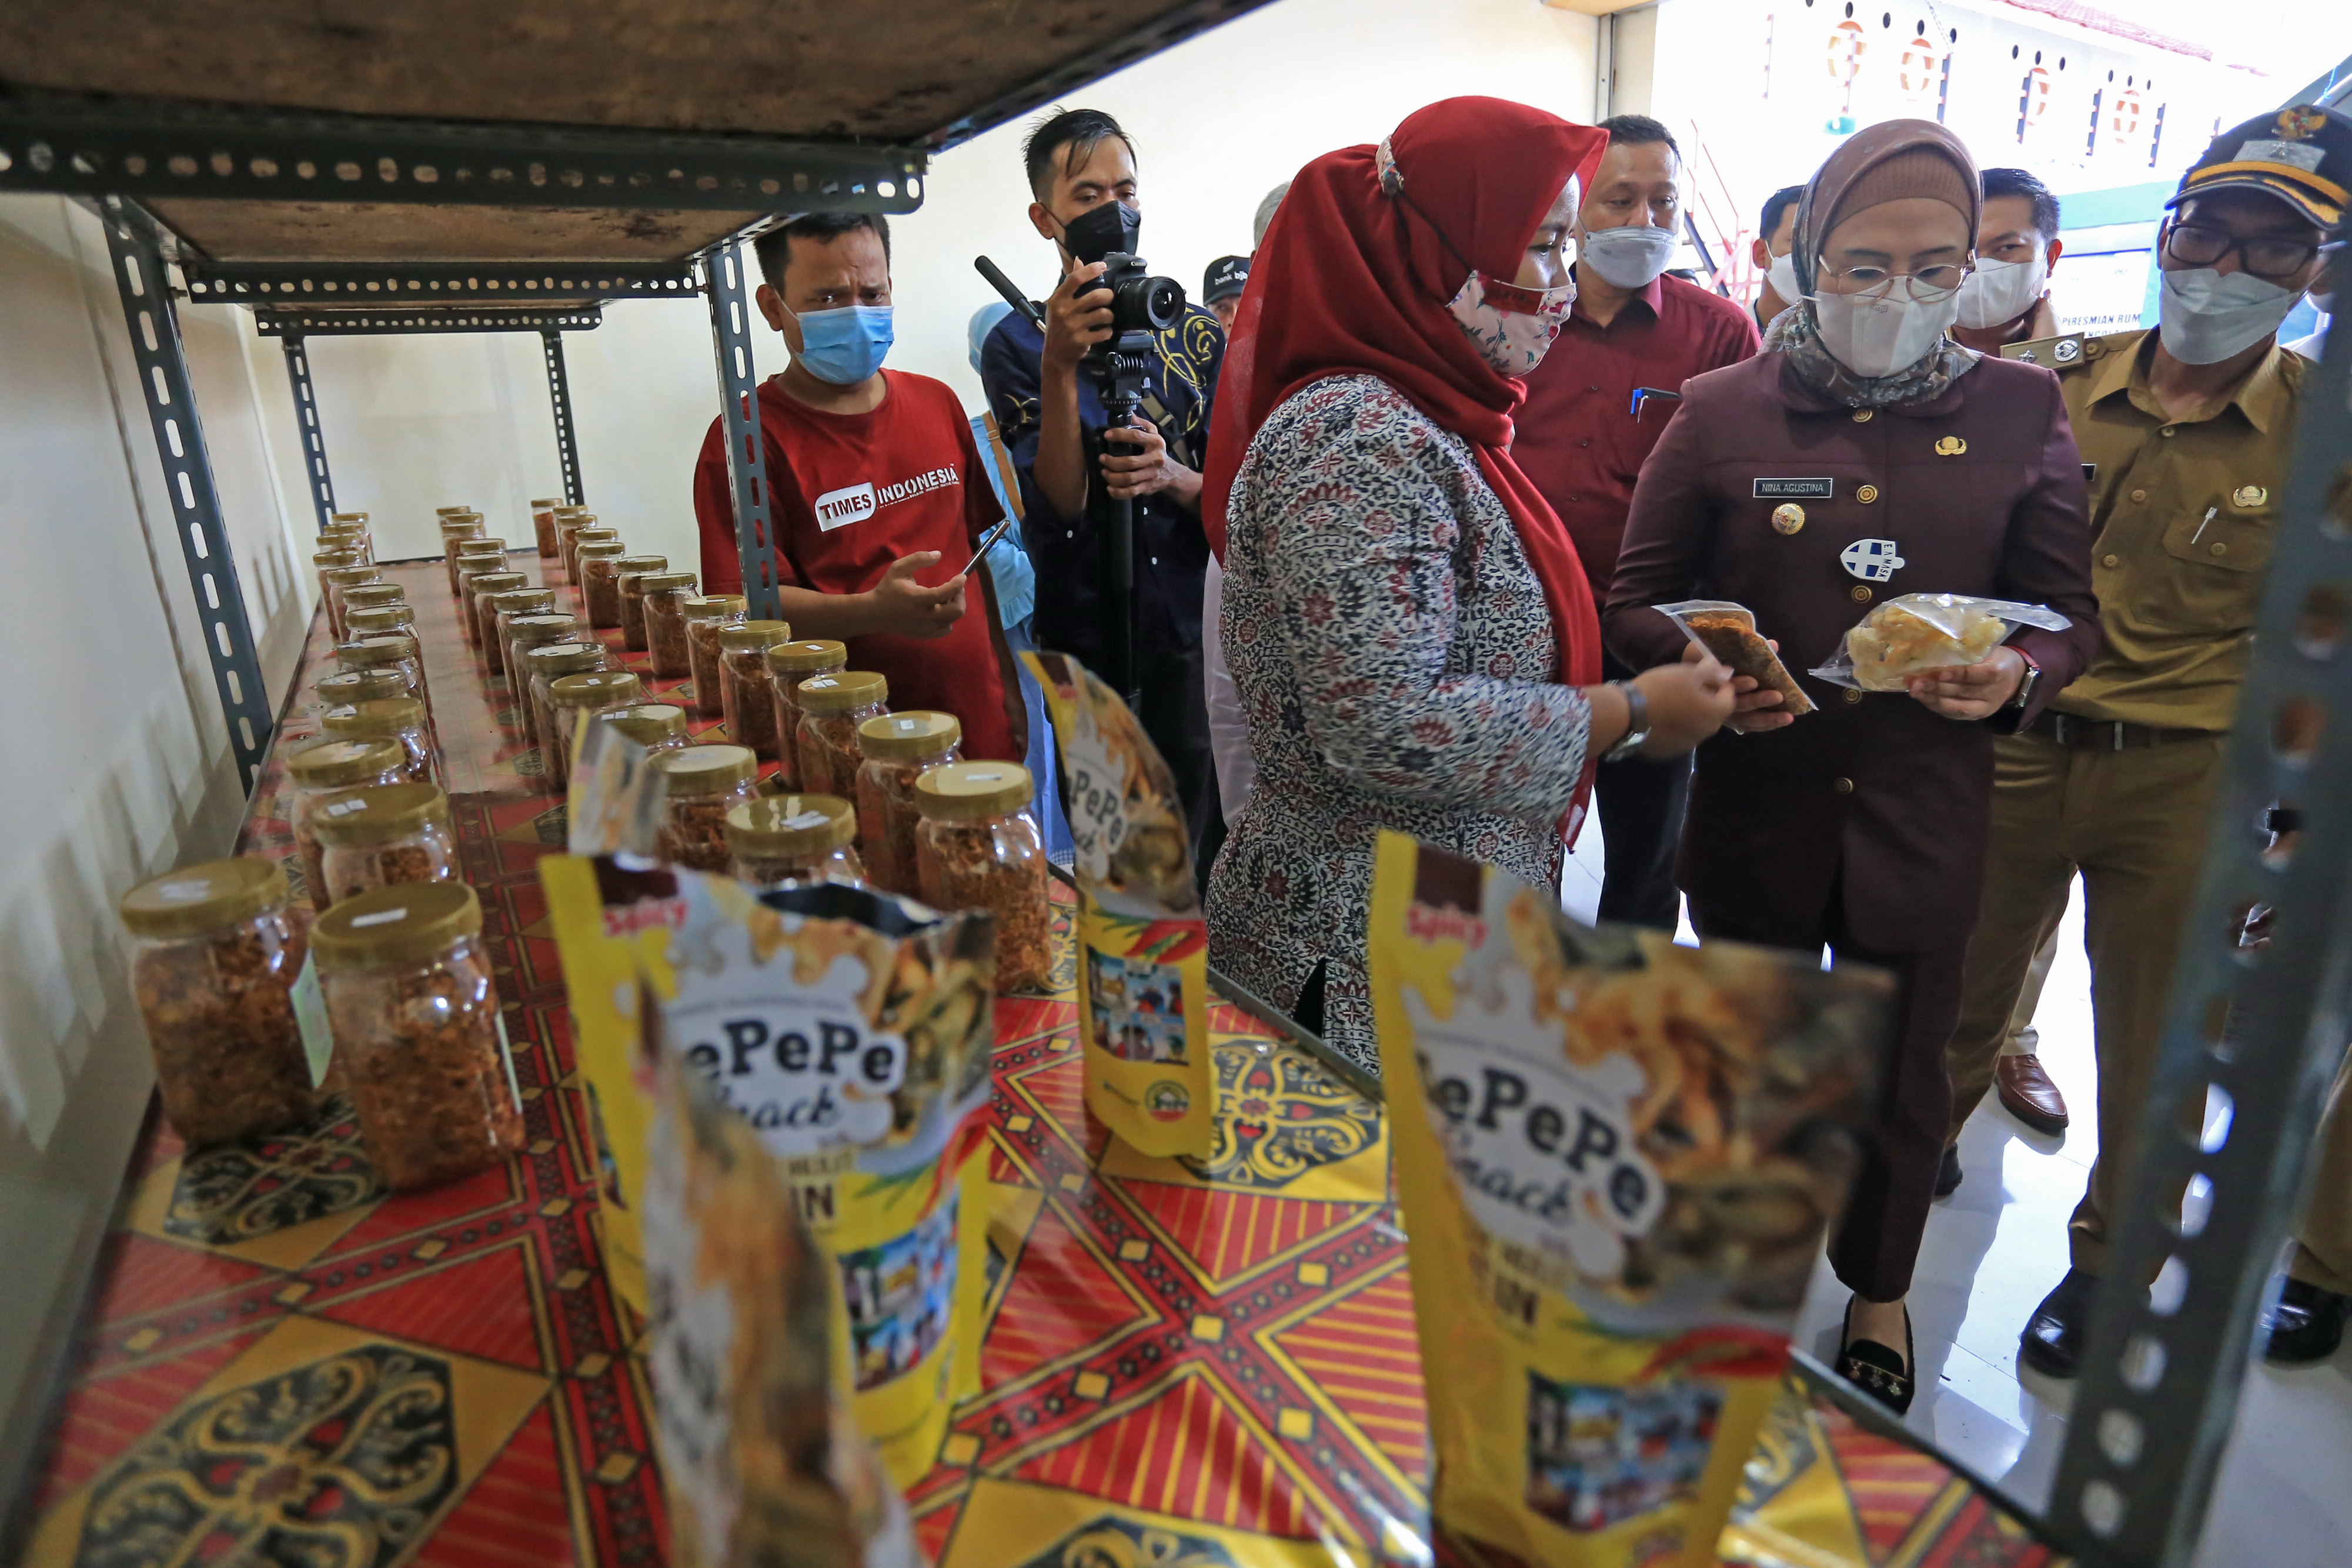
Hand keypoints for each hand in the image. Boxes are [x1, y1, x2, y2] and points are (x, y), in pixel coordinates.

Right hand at [866, 552, 966, 640]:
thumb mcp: (898, 568)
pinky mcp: (925, 635)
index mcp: (919, 599)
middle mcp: (925, 616)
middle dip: (960, 597)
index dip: (958, 583)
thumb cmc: (887, 589)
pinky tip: (939, 610)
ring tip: (944, 598)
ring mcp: (926, 628)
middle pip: (957, 610)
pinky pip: (946, 628)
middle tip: (954, 588)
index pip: (947, 593)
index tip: (961, 576)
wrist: (875, 613)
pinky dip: (947, 619)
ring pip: (953, 619)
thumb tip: (938, 554)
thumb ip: (918, 559)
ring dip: (953, 607)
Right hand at [1042, 256, 1112, 372]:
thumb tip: (1078, 261)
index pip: (1076, 279)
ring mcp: (1073, 327)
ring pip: (1104, 314)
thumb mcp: (1058, 304)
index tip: (1102, 266)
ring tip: (1106, 318)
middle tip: (1108, 299)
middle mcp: (1064, 312)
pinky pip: (1104, 331)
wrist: (1055, 356)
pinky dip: (1107, 331)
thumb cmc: (1058, 327)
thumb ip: (1070, 284)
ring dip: (1109, 316)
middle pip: (1097, 296)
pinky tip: (1102, 331)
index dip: (1091, 270)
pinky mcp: (1082, 340)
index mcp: (1058, 299)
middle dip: (1108, 296)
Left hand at [1100, 414, 1201, 504]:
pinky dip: (1118, 492)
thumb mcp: (1154, 434)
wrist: (1171, 473)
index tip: (1107, 435)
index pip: (1136, 436)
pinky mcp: (1148, 487)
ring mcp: (1151, 474)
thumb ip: (1142, 424)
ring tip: (1105, 472)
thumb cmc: (1157, 451)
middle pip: (1129, 462)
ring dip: (1112, 476)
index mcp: (1155, 442)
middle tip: (1102, 459)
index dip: (1119, 435)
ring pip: (1128, 478)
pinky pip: (1131, 492)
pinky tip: (1110, 488)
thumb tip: (1129, 414)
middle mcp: (1155, 458)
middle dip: (1112, 461)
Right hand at [1631, 655, 1735, 757]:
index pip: (1729, 698)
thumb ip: (1712, 672)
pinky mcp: (1671, 752)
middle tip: (1689, 688)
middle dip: (1707, 701)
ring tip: (1673, 702)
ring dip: (1691, 715)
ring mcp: (1688, 745)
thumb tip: (1729, 672)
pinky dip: (1676, 728)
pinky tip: (1661, 718)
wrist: (1627, 715)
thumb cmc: (1661, 688)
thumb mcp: (1687, 673)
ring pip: (1696, 726)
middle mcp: (1707, 733)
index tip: (1708, 677)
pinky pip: (1680, 737)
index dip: (1722, 685)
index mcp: (1715, 713)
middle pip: (1714, 714)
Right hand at [1682, 637, 1794, 732]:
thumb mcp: (1710, 648)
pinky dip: (1763, 725)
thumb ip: (1740, 646)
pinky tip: (1780, 722)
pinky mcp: (1729, 720)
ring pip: (1744, 720)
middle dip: (1757, 701)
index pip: (1720, 687)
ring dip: (1767, 720)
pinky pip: (1747, 726)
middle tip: (1778, 696)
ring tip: (1788, 717)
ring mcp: (1721, 715)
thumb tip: (1772, 645)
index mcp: (1704, 683)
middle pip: (1736, 706)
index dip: (1737, 685)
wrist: (1685, 679)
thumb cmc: (1701, 660)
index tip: (1754, 681)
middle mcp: (1712, 704)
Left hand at [1908, 646, 2024, 719]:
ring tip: (1913, 690)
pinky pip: (1953, 713)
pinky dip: (1935, 706)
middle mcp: (1993, 693)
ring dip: (1931, 698)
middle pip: (1962, 691)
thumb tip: (1935, 642)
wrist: (2014, 678)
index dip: (1957, 674)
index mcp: (1998, 671)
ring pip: (1956, 706)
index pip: (1977, 674)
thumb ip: (1968, 650)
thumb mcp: (1988, 649)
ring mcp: (1985, 707)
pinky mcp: (1976, 716)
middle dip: (1935, 687)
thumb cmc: (1994, 658)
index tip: (1938, 671)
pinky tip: (1922, 697)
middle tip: (1915, 681)